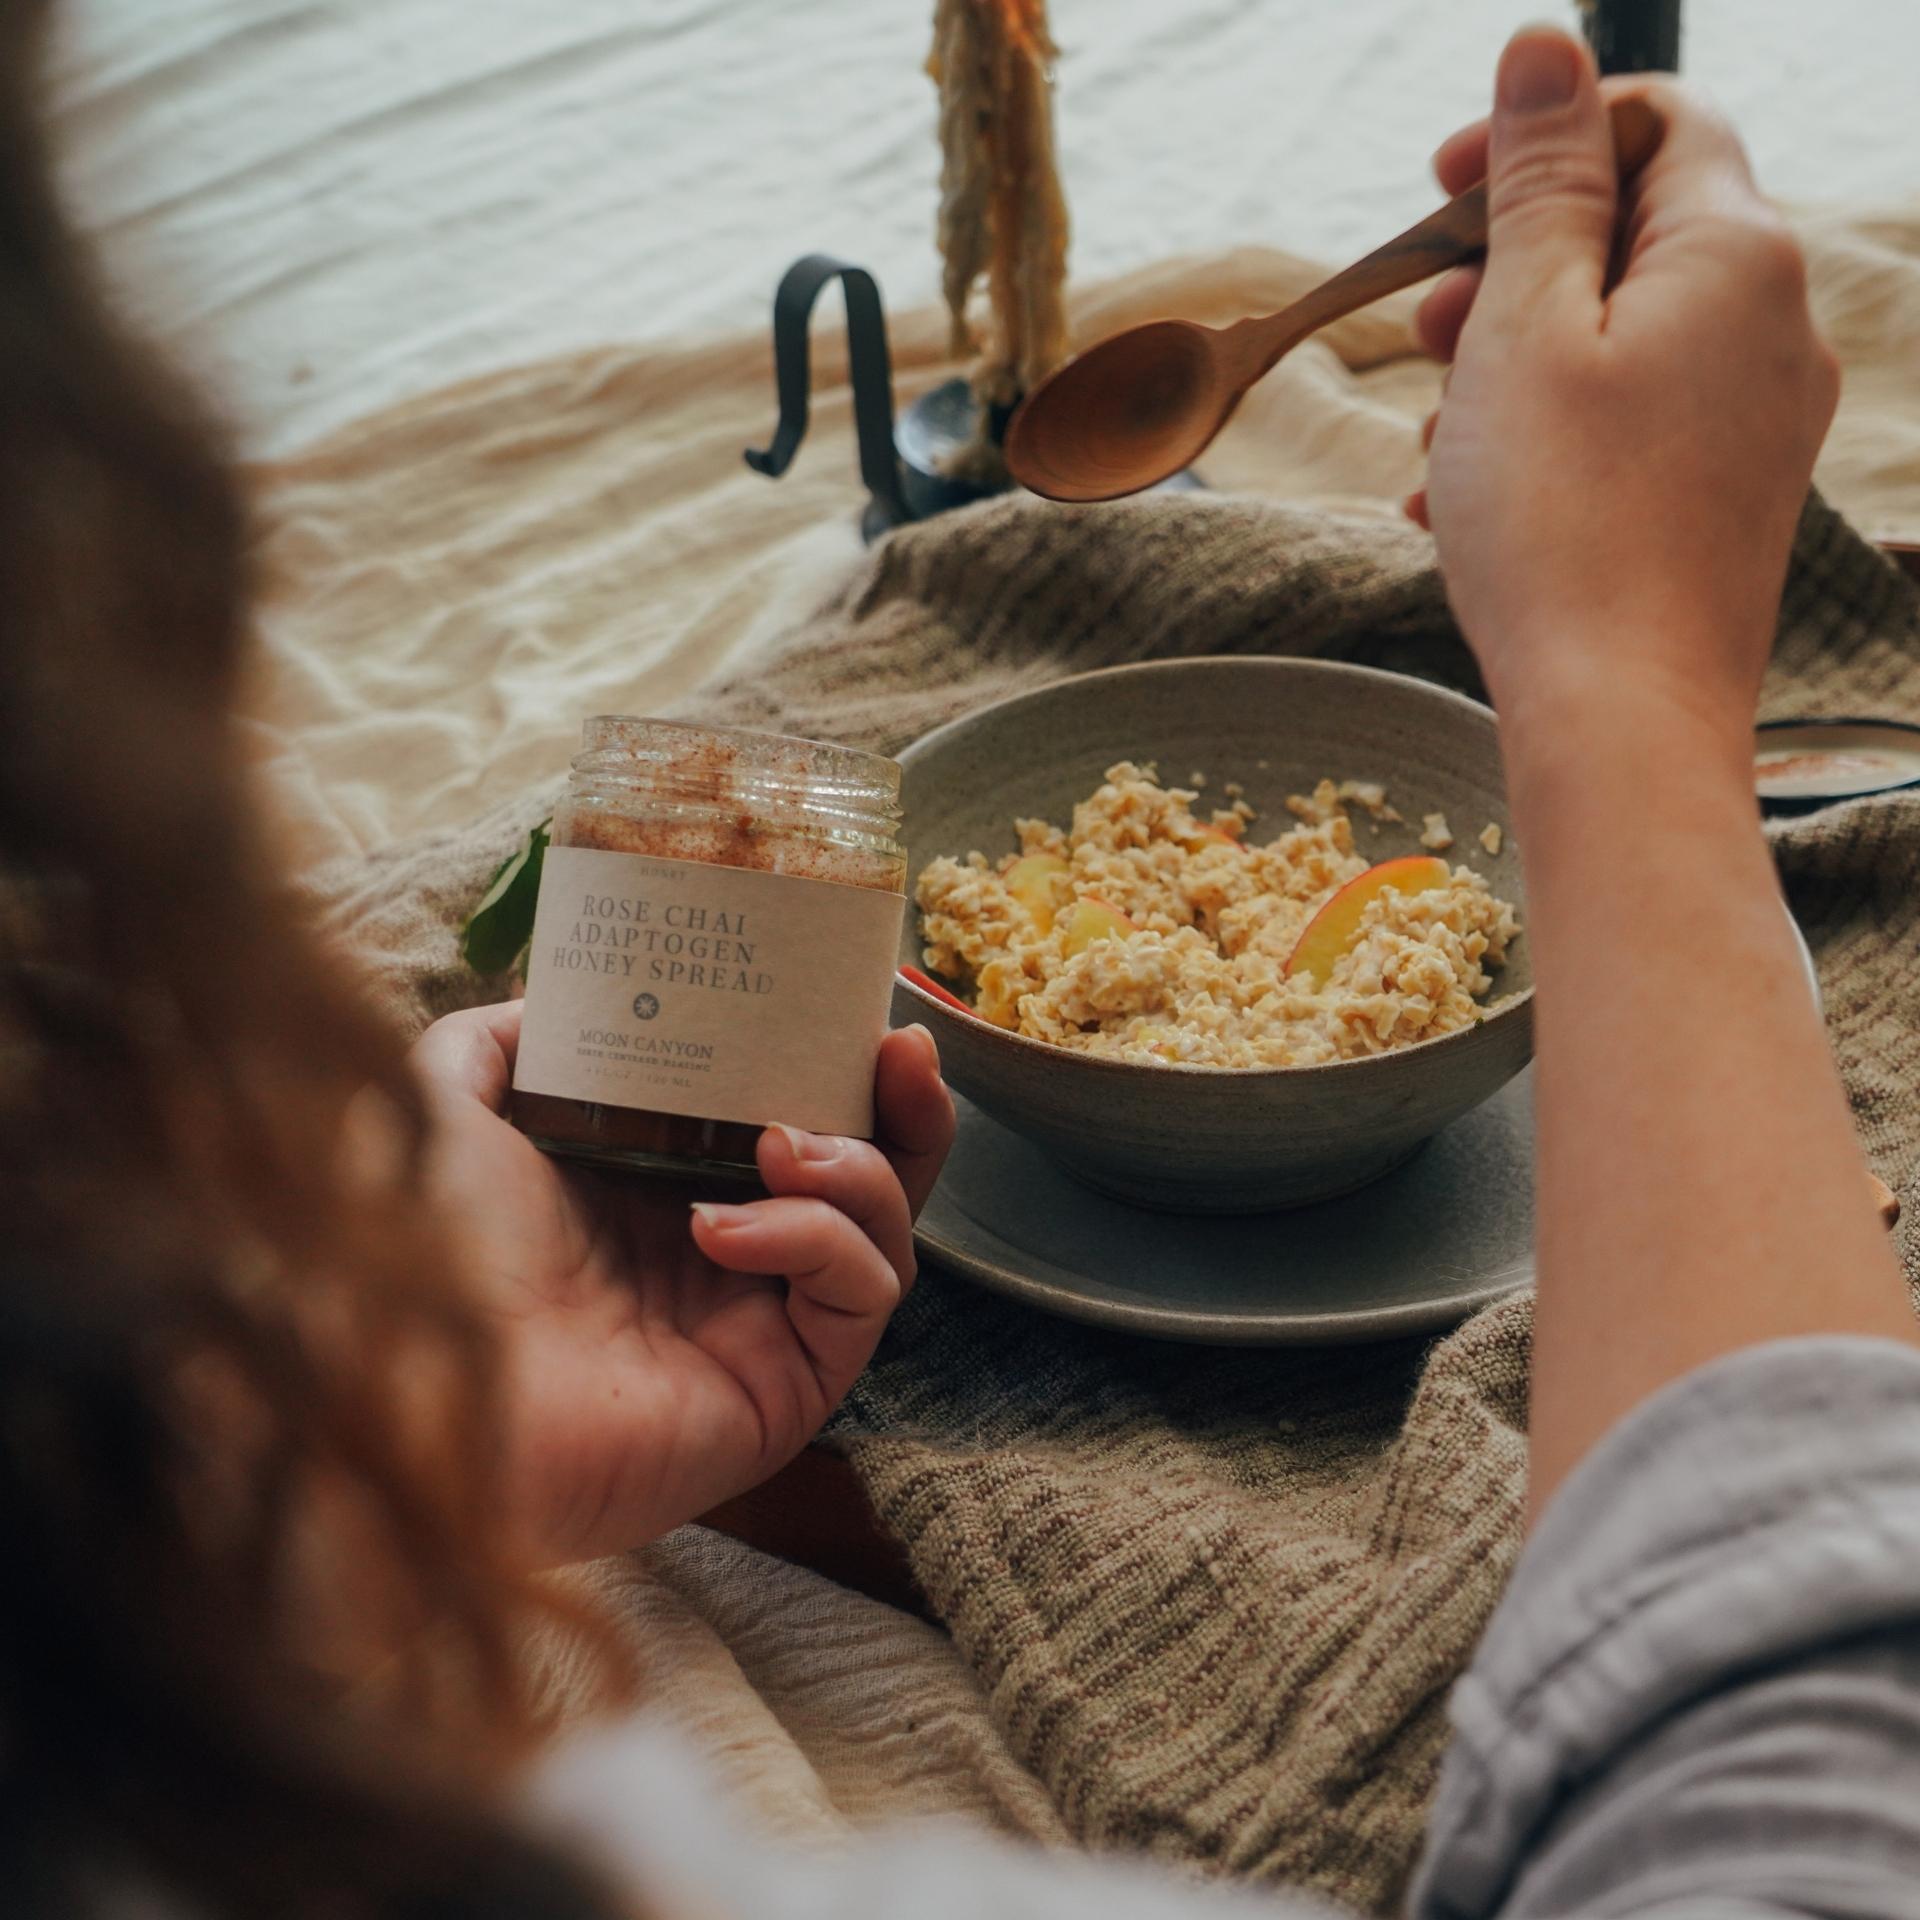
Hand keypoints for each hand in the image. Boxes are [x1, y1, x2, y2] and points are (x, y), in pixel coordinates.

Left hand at [409, 1005, 953, 1564]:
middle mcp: (723, 1259)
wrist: (407, 1386)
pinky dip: (817, 1241)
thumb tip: (557, 995)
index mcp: (659, 1192)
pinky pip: (857, 1297)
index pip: (790, 1119)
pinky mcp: (783, 1390)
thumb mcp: (447, 1104)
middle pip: (867, 1179)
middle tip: (897, 1052)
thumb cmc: (417, 1251)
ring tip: (780, 1143)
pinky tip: (726, 1226)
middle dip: (903, 1111)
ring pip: (882, 1236)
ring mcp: (757, 1327)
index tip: (855, 1003)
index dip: (836, 1064)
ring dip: (858, 1169)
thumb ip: (503, 1041)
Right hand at [1408, 28, 1838, 738]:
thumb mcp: (1524, 329)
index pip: (1659, 119)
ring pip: (1622, 342)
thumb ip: (1540, 182)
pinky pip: (1634, 428)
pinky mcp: (1729, 499)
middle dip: (1510, 269)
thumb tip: (1548, 48)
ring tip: (1438, 446)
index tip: (1440, 192)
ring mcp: (1760, 420)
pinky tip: (1470, 506)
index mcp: (1735, 255)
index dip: (1541, 135)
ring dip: (1514, 368)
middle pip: (1633, 236)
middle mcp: (1775, 326)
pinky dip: (1549, 439)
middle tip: (1421, 337)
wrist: (1624, 720)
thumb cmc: (1562, 525)